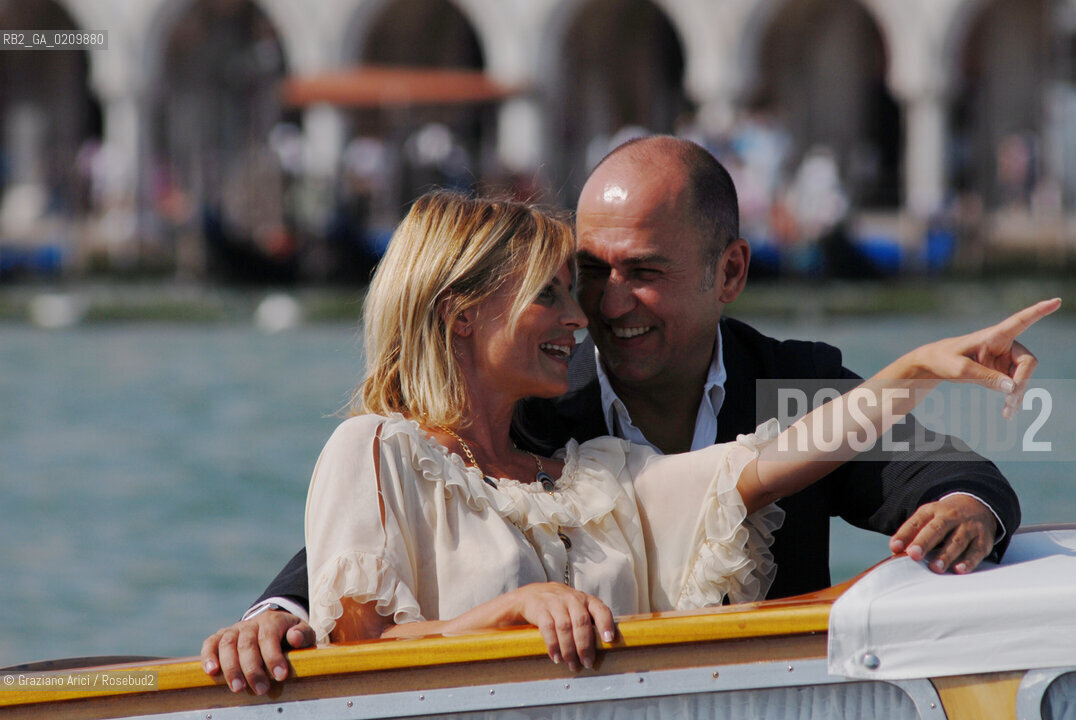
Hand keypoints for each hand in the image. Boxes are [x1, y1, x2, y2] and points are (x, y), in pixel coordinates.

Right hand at [201, 610, 315, 694]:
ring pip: (228, 644)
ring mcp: (235, 629)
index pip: (269, 636)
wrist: (272, 623)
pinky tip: (211, 671)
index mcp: (272, 621)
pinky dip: (208, 656)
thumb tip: (295, 638)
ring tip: (238, 688)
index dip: (273, 656)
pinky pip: (211, 642)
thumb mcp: (303, 631)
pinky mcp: (221, 636)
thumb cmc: (288, 633)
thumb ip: (303, 634)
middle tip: (261, 689)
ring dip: (231, 668)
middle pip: (247, 643)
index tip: (280, 676)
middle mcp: (251, 623)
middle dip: (253, 669)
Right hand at [509, 583, 615, 671]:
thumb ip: (589, 622)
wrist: (531, 595)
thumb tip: (603, 649)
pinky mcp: (540, 609)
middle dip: (585, 646)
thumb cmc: (560, 605)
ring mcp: (555, 602)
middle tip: (587, 663)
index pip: (600, 609)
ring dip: (569, 650)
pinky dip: (553, 645)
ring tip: (572, 664)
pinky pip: (548, 629)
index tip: (609, 640)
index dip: (606, 624)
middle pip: (581, 622)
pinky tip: (556, 657)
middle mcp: (572, 599)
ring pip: (565, 627)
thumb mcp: (576, 607)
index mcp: (586, 600)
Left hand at [889, 494, 997, 573]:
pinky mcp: (983, 540)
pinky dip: (968, 561)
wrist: (977, 506)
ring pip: (956, 541)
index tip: (895, 547)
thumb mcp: (928, 518)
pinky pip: (976, 551)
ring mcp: (968, 527)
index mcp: (932, 510)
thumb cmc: (945, 519)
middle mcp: (951, 517)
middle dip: (924, 542)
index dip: (904, 534)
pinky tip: (960, 569)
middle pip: (936, 529)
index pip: (916, 521)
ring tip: (935, 568)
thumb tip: (895, 552)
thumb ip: (912, 534)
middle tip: (913, 555)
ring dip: (945, 555)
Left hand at [906, 298, 1059, 415]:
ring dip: (1017, 393)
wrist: (932, 366)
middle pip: (1027, 362)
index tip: (1056, 301)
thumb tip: (1012, 388)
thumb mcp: (959, 369)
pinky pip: (1014, 384)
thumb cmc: (943, 360)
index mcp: (993, 335)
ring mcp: (1004, 358)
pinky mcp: (1001, 370)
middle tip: (1012, 398)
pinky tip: (1008, 411)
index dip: (1038, 311)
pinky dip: (1012, 397)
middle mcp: (1004, 344)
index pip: (1019, 321)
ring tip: (1008, 410)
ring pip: (1022, 376)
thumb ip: (985, 377)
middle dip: (1023, 380)